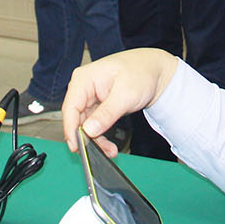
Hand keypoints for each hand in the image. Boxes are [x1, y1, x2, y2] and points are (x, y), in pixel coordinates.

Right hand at [62, 49, 179, 156]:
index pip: (70, 107)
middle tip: (98, 153)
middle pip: (76, 118)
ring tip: (109, 151)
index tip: (76, 146)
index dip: (70, 129)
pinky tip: (109, 146)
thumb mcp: (126, 95)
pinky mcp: (97, 106)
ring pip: (84, 125)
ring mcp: (89, 97)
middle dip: (86, 137)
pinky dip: (100, 136)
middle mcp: (83, 87)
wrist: (154, 71)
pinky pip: (93, 125)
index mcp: (84, 78)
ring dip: (95, 140)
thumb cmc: (141, 72)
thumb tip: (89, 130)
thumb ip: (107, 113)